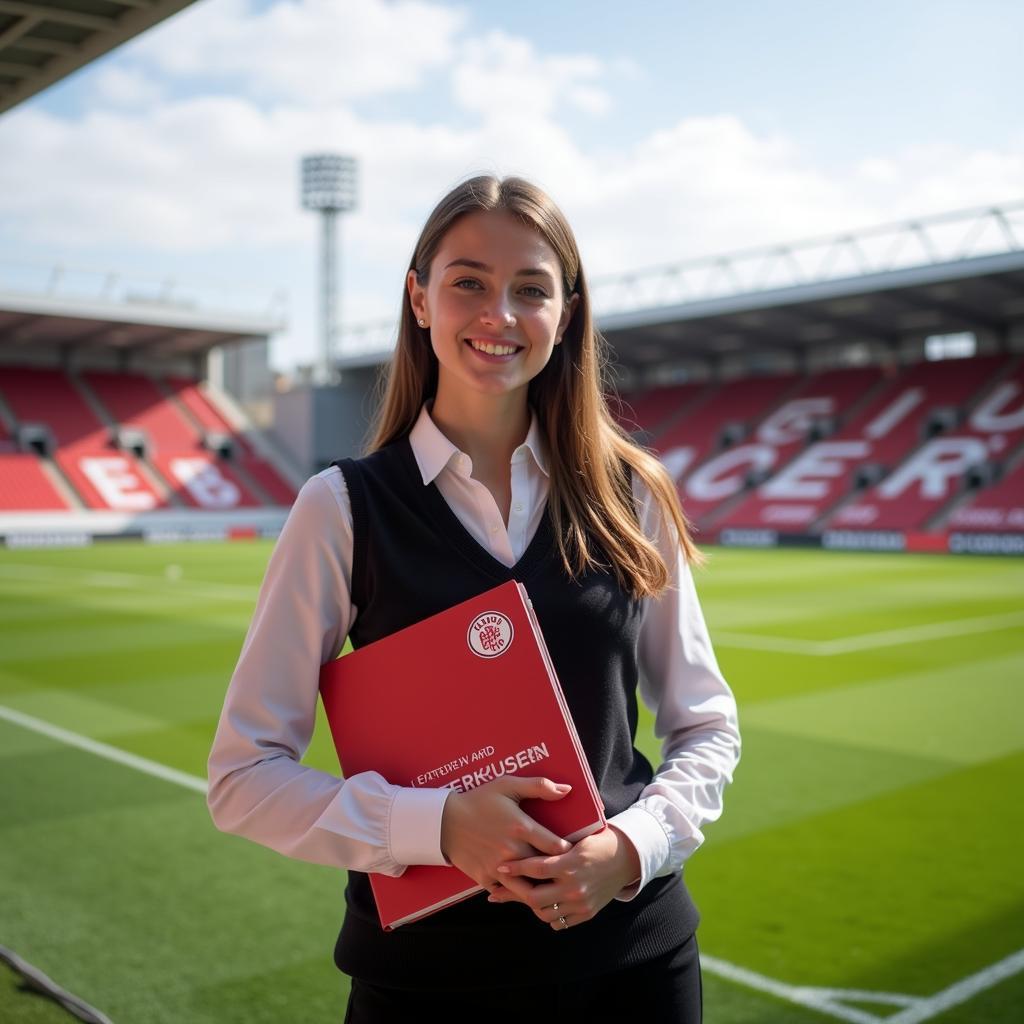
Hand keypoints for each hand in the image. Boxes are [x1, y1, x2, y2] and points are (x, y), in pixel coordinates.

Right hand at [439, 776, 573, 891]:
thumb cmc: (479, 800)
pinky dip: (518, 894)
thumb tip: (567, 789)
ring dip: (542, 890)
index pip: (558, 848)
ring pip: (529, 891)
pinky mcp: (486, 879)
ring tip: (552, 887)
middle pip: (547, 872)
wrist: (445, 820)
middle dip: (560, 874)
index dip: (570, 851)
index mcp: (522, 828)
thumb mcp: (507, 785)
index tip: (575, 851)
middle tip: (570, 873)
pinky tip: (526, 889)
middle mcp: (512, 851)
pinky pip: (507, 894)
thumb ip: (539, 786)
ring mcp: (498, 868)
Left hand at [487, 825, 641, 930]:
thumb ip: (553, 844)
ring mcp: (581, 903)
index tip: (500, 866)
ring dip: (530, 905)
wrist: (626, 858)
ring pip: (545, 913)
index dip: (515, 867)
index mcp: (571, 863)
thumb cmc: (598, 840)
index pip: (536, 868)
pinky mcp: (587, 913)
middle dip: (514, 892)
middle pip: (535, 897)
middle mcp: (575, 886)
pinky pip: (560, 923)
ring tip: (519, 895)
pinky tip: (541, 905)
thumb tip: (525, 839)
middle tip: (501, 886)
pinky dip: (548, 915)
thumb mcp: (577, 838)